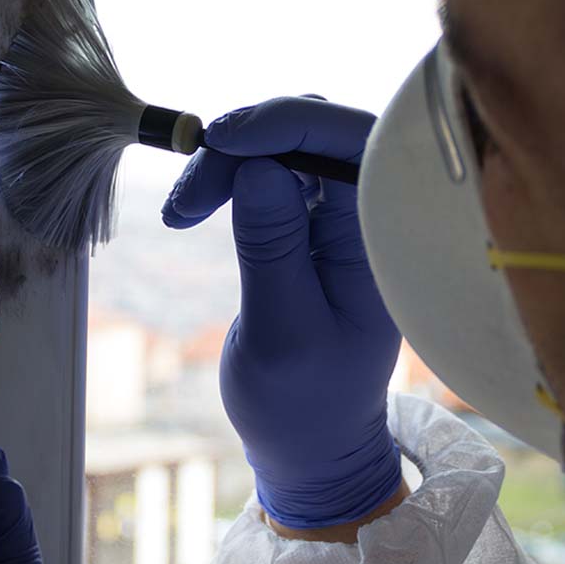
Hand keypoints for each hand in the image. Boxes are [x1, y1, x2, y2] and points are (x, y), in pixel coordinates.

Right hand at [162, 96, 402, 529]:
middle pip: (315, 133)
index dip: (287, 123)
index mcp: (382, 242)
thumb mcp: (282, 331)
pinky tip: (196, 206)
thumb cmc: (304, 401)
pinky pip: (274, 172)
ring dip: (229, 162)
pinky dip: (230, 178)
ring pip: (287, 147)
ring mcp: (342, 217)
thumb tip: (258, 165)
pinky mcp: (312, 224)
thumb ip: (272, 248)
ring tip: (182, 210)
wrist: (313, 440)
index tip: (220, 139)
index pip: (352, 142)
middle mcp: (370, 218)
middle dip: (246, 144)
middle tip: (187, 198)